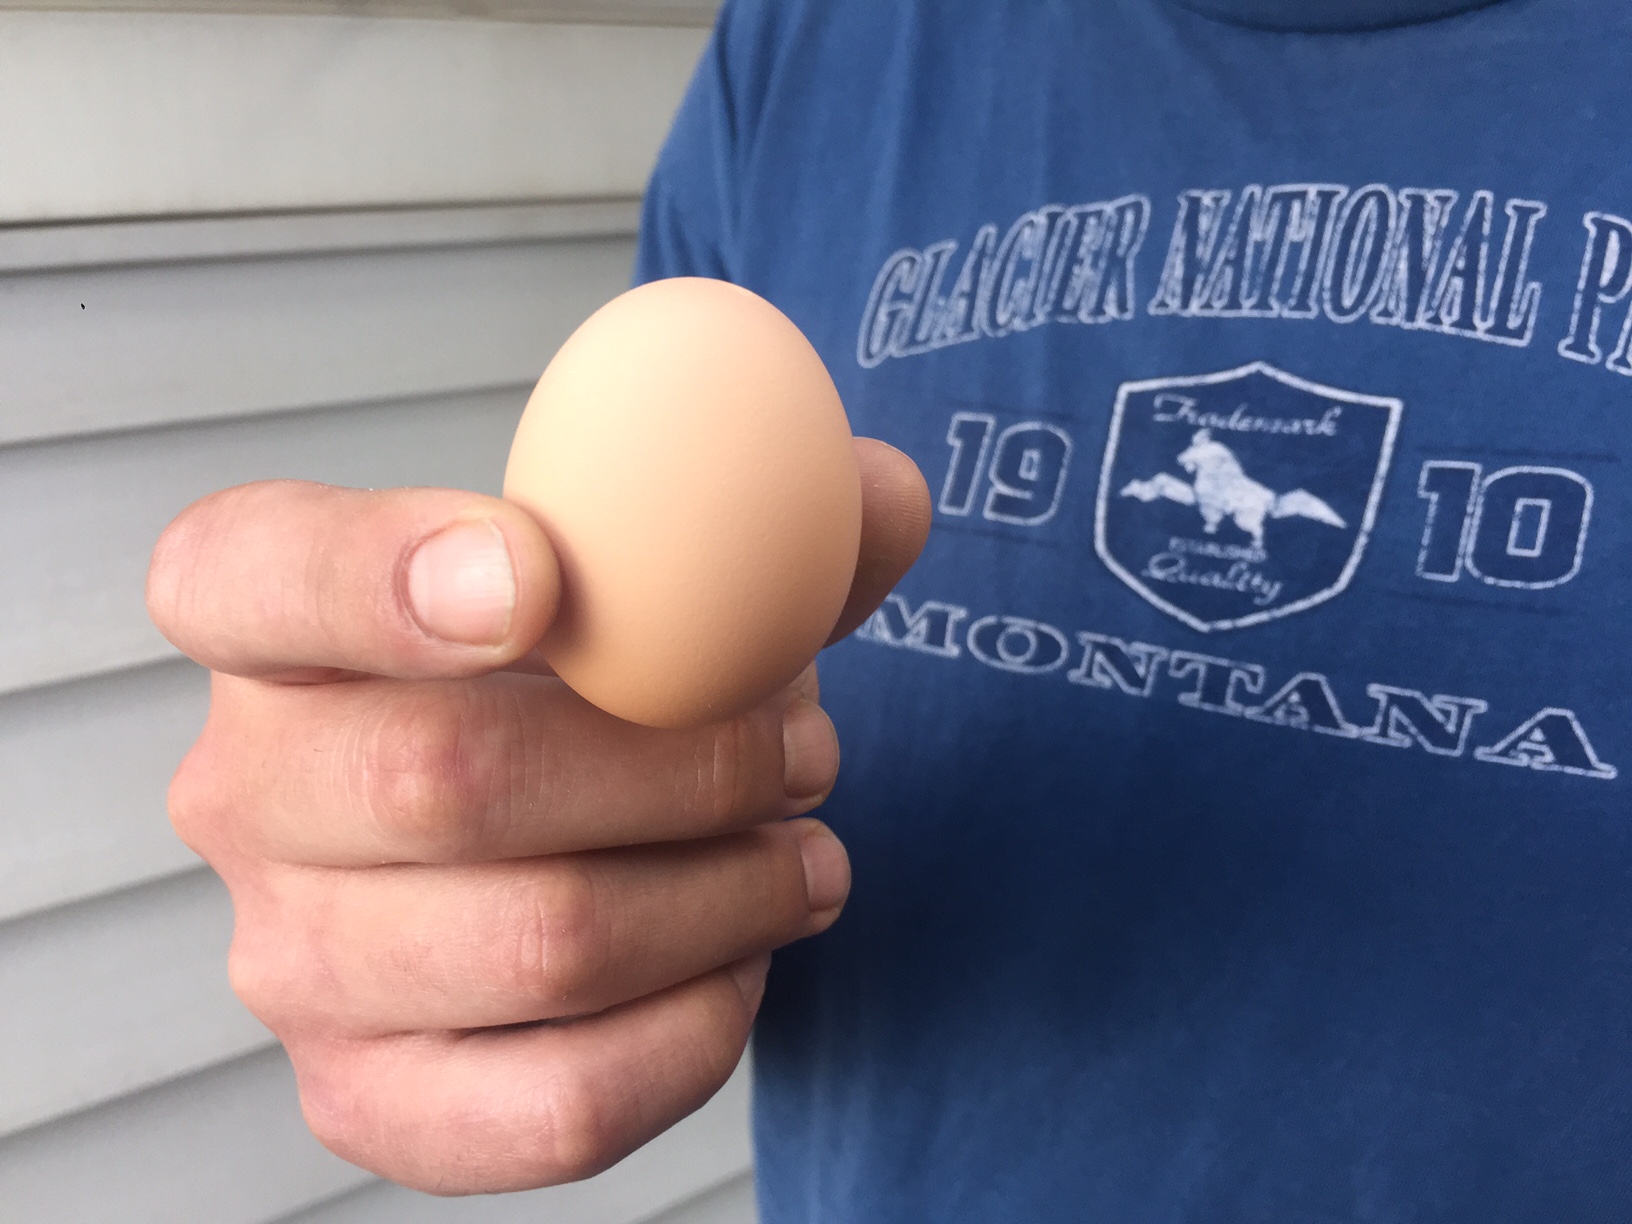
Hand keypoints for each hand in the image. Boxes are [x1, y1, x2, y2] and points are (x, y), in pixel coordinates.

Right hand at [145, 440, 928, 1194]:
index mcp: (267, 619)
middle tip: (802, 753)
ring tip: (802, 855)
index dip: (381, 570)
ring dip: (726, 895)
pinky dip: (697, 1030)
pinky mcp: (371, 1098)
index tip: (545, 579)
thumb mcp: (672, 568)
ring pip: (539, 944)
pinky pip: (559, 1100)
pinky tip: (740, 961)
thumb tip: (882, 497)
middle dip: (681, 764)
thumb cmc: (607, 683)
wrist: (567, 843)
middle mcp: (244, 793)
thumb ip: (774, 518)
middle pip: (444, 777)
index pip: (252, 573)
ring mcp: (293, 961)